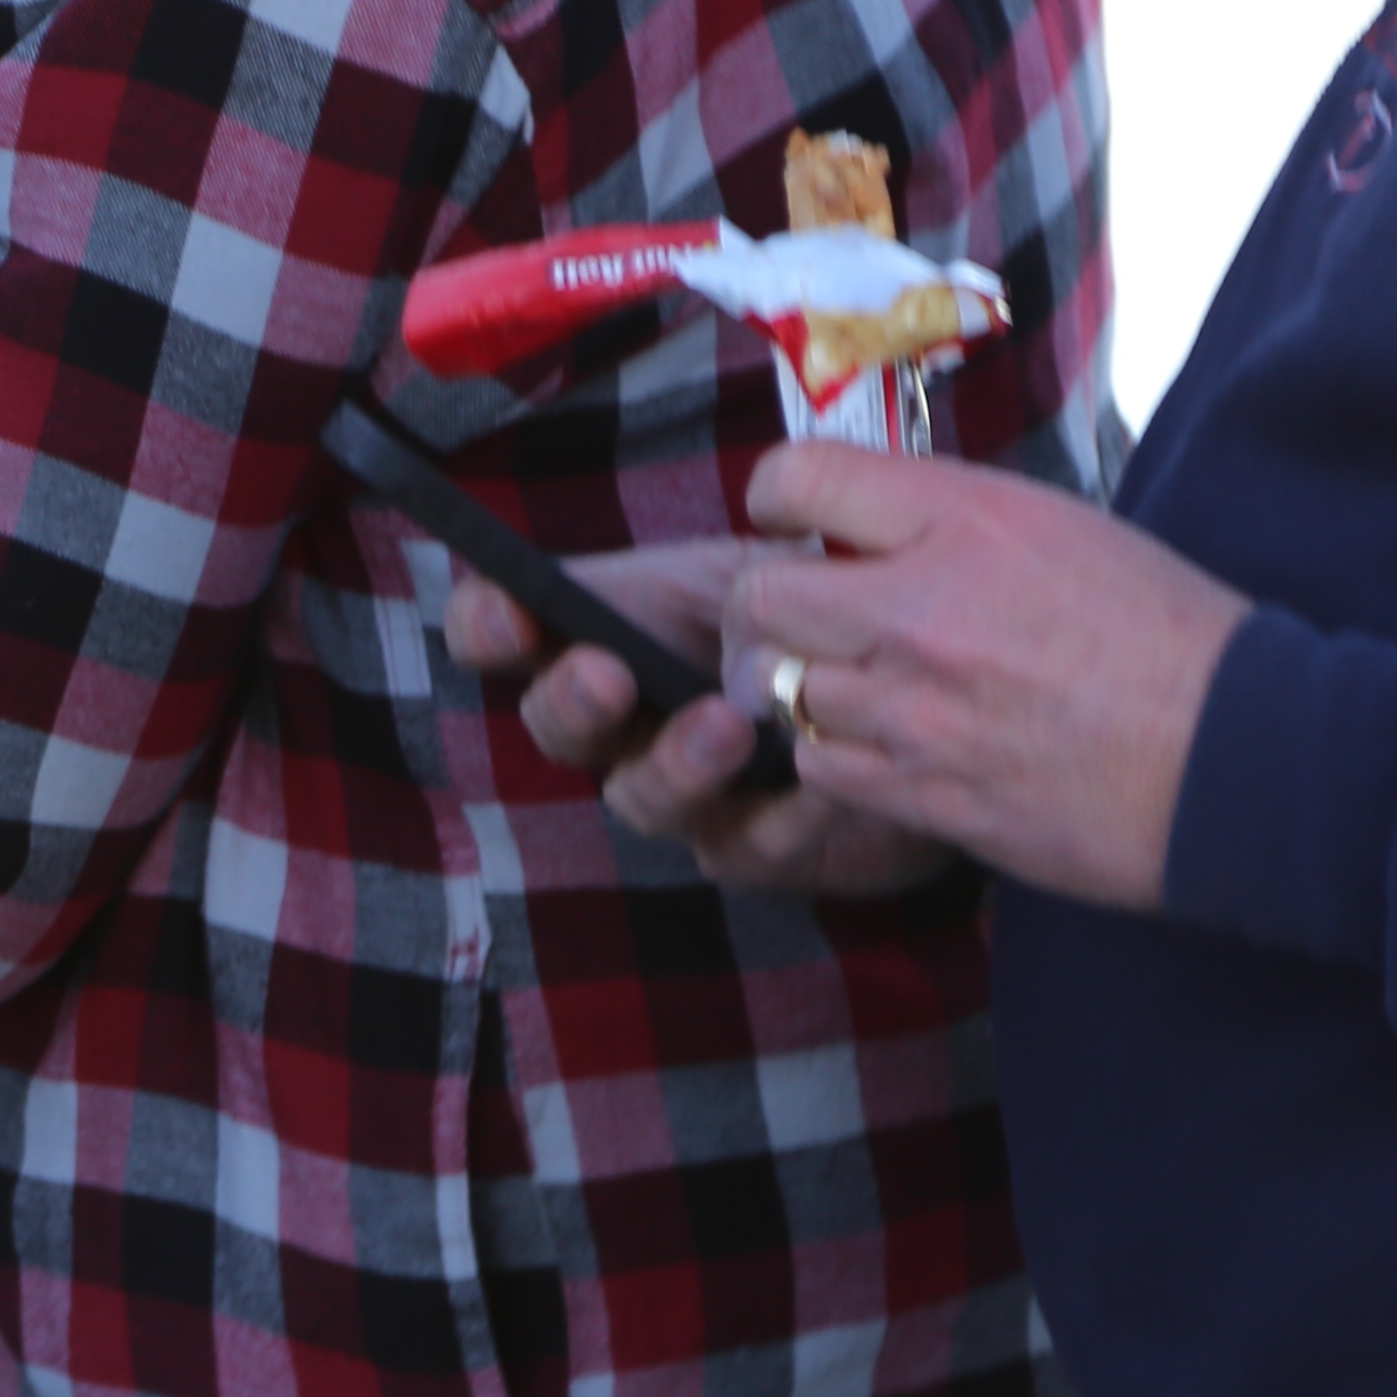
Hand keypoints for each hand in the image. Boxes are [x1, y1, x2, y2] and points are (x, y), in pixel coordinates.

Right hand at [446, 536, 956, 894]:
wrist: (912, 702)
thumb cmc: (818, 619)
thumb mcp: (776, 567)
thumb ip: (744, 564)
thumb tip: (745, 550)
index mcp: (602, 632)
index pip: (503, 631)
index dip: (485, 625)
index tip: (507, 614)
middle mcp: (620, 720)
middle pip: (554, 723)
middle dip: (570, 701)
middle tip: (606, 674)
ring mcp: (677, 791)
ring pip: (638, 797)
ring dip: (673, 763)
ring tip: (725, 726)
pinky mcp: (747, 846)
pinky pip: (746, 841)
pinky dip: (781, 812)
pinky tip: (818, 782)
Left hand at [707, 445, 1250, 911]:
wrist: (1241, 756)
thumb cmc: (1166, 633)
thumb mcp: (1059, 525)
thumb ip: (943, 518)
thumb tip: (857, 522)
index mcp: (964, 521)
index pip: (796, 479)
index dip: (778, 499)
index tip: (794, 523)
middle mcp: (922, 610)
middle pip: (758, 597)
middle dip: (763, 603)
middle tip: (792, 614)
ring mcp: (917, 712)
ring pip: (778, 690)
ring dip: (797, 685)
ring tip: (847, 683)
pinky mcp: (927, 796)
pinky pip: (821, 768)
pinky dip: (833, 755)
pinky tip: (880, 745)